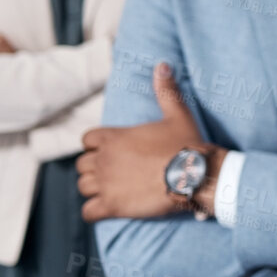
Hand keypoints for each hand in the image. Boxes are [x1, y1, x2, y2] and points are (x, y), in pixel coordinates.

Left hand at [78, 62, 213, 220]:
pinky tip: (108, 209)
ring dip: (94, 189)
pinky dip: (94, 211)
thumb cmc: (186, 145)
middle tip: (115, 173)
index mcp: (112, 137)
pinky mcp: (111, 206)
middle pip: (82, 165)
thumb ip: (165, 90)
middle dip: (94, 169)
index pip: (86, 141)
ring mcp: (105, 184)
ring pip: (83, 187)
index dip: (96, 146)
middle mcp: (103, 159)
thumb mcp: (177, 114)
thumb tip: (162, 65)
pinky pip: (88, 211)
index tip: (111, 152)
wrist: (194, 175)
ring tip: (112, 191)